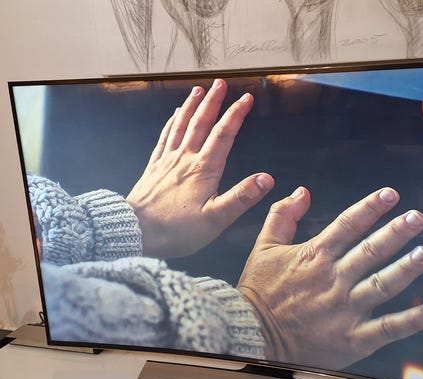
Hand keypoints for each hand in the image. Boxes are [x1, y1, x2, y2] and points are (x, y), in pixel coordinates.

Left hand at [127, 78, 273, 257]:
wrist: (137, 231)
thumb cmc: (177, 229)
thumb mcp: (216, 219)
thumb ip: (241, 197)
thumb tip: (266, 179)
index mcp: (203, 169)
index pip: (224, 134)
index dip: (236, 114)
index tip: (246, 98)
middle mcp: (185, 159)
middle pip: (201, 123)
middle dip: (213, 101)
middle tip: (220, 83)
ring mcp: (167, 161)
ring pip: (181, 125)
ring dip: (191, 106)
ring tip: (198, 90)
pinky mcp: (154, 167)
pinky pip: (164, 137)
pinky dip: (171, 122)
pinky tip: (174, 116)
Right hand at [238, 186, 422, 368]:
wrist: (250, 334)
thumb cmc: (257, 291)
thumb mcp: (263, 247)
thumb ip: (282, 216)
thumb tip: (302, 191)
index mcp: (314, 256)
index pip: (348, 224)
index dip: (371, 207)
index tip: (391, 194)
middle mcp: (333, 279)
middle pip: (371, 251)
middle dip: (397, 232)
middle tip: (417, 218)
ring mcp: (343, 309)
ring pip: (382, 285)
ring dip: (406, 268)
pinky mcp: (350, 338)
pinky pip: (386, 328)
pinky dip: (411, 320)